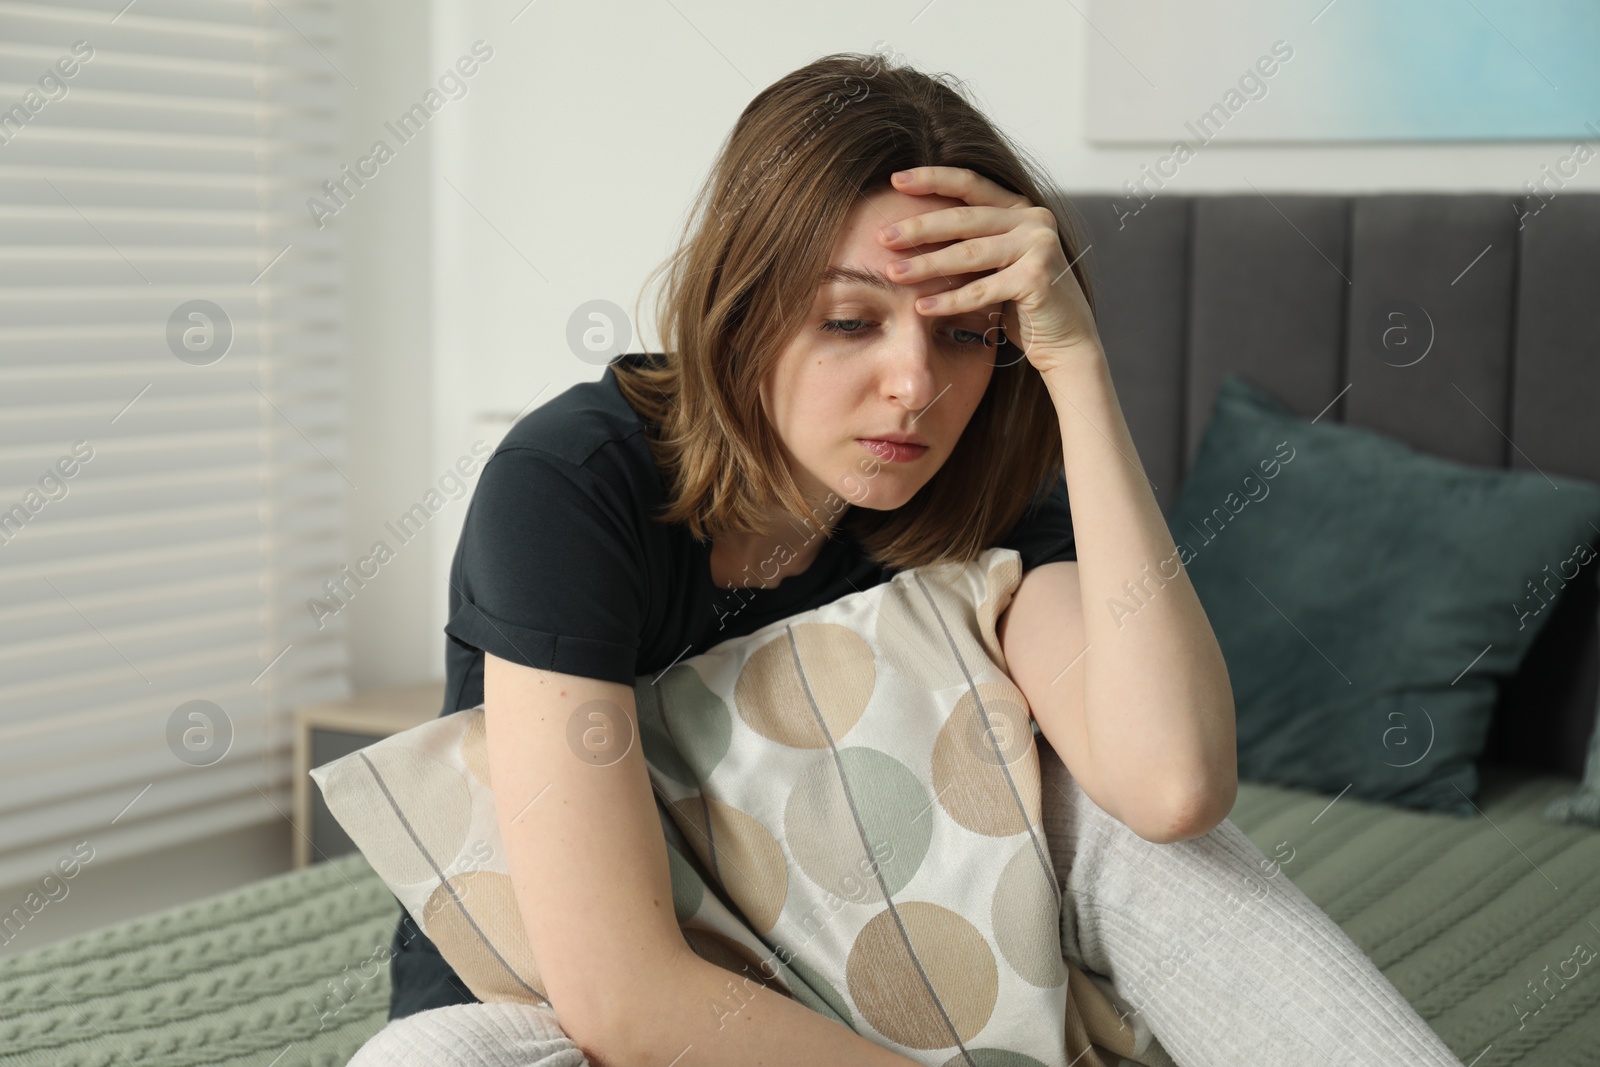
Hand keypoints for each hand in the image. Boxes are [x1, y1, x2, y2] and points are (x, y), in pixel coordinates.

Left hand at [876, 166, 1101, 379]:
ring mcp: (1039, 245)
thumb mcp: (994, 263)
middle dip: (918, 227)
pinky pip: (981, 290)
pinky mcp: (1038, 277)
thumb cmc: (1023, 303)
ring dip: (926, 265)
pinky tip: (921, 306)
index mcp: (1019, 208)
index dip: (932, 178)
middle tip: (882, 236)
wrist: (1066, 340)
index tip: (896, 180)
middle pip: (963, 218)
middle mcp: (1033, 219)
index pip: (970, 184)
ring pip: (969, 253)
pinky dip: (949, 300)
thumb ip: (968, 242)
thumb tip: (908, 233)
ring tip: (891, 273)